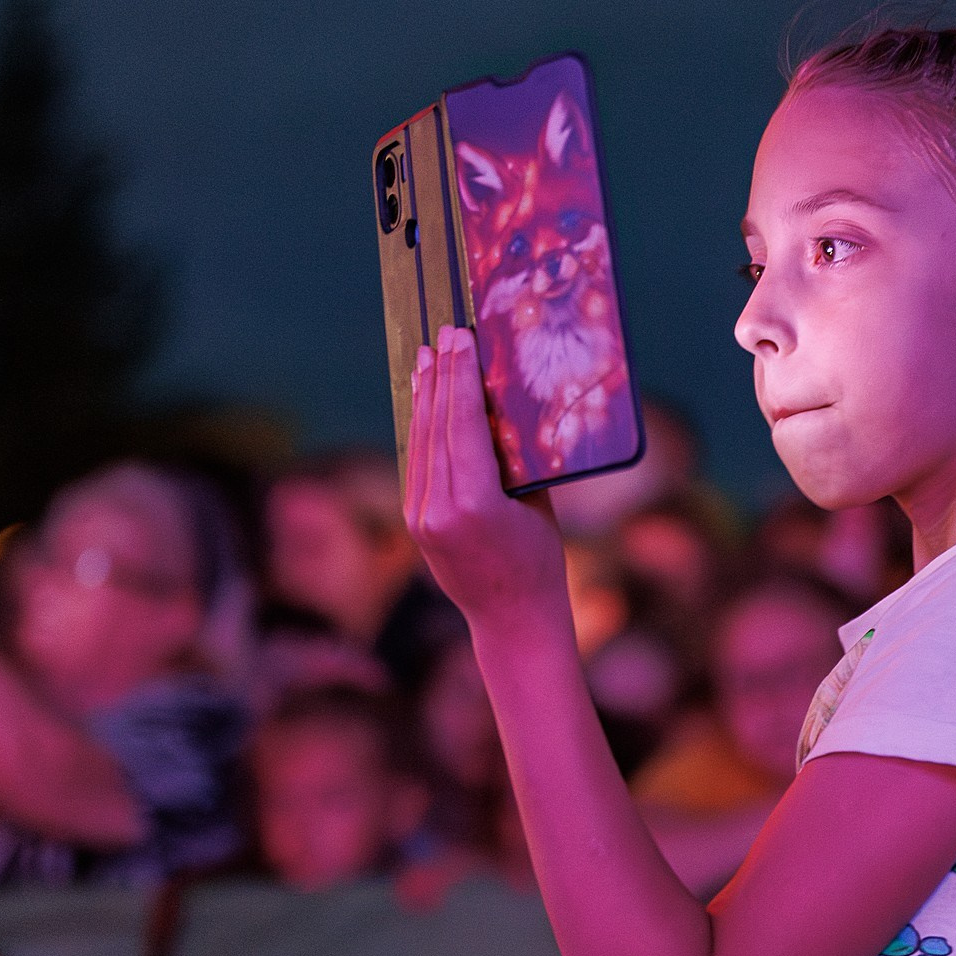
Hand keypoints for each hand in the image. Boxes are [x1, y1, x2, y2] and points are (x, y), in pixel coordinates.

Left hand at [403, 327, 569, 628]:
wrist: (511, 620)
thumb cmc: (540, 561)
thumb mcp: (537, 504)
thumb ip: (514, 459)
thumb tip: (502, 407)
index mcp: (475, 504)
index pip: (461, 423)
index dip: (460, 375)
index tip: (460, 338)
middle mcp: (438, 509)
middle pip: (435, 426)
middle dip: (440, 376)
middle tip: (445, 334)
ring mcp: (420, 517)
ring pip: (419, 441)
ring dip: (426, 396)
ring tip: (429, 358)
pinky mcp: (415, 522)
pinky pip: (418, 462)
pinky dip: (422, 427)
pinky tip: (426, 402)